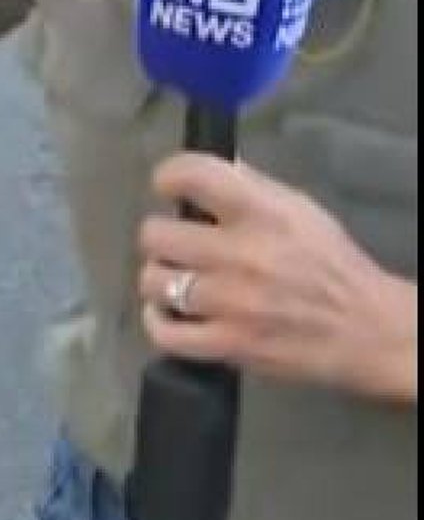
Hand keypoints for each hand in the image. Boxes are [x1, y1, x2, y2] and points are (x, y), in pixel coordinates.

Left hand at [138, 154, 417, 403]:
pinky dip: (158, 321)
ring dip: (160, 278)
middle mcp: (240, 253)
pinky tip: (169, 313)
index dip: (168, 176)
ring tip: (177, 279)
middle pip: (155, 234)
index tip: (169, 188)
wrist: (367, 330)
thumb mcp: (299, 209)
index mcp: (261, 211)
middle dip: (160, 236)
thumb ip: (250, 186)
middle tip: (177, 244)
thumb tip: (204, 174)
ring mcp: (230, 303)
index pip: (191, 175)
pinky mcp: (229, 346)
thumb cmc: (331, 263)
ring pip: (154, 282)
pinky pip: (165, 333)